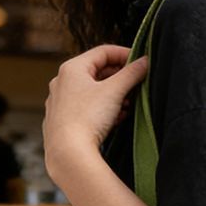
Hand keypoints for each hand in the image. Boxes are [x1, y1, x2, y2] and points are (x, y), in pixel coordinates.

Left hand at [43, 45, 148, 182]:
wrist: (67, 152)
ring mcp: (60, 102)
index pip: (103, 52)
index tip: (141, 62)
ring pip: (91, 91)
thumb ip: (132, 74)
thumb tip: (145, 61)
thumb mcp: (115, 91)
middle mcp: (62, 82)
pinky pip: (86, 108)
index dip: (125, 54)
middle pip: (97, 71)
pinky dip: (103, 109)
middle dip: (120, 78)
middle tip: (137, 85)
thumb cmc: (87, 118)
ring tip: (129, 104)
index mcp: (72, 68)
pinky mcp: (62, 121)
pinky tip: (116, 118)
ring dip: (113, 95)